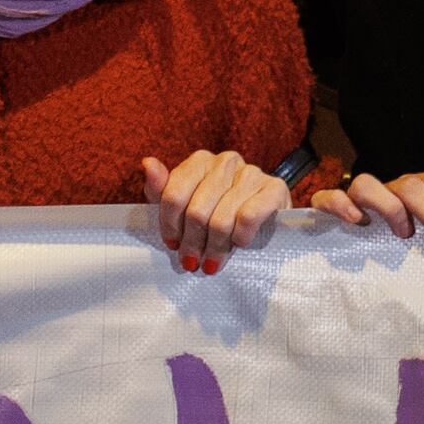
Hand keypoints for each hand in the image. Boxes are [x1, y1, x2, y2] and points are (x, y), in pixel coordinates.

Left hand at [143, 149, 288, 272]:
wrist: (263, 221)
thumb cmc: (216, 213)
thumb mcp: (183, 206)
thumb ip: (161, 188)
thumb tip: (148, 164)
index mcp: (200, 161)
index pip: (173, 195)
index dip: (170, 226)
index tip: (173, 245)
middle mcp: (226, 161)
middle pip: (197, 212)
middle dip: (193, 244)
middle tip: (193, 262)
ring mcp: (251, 172)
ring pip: (222, 219)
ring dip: (216, 248)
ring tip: (212, 262)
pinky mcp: (274, 188)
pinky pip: (248, 217)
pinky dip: (241, 237)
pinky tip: (240, 244)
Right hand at [305, 170, 423, 249]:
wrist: (341, 248)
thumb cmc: (392, 247)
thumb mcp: (422, 240)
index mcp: (411, 192)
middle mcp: (386, 190)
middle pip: (411, 185)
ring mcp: (356, 199)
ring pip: (368, 184)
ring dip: (391, 208)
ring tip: (404, 236)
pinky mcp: (327, 210)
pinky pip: (329, 197)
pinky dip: (342, 206)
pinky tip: (359, 223)